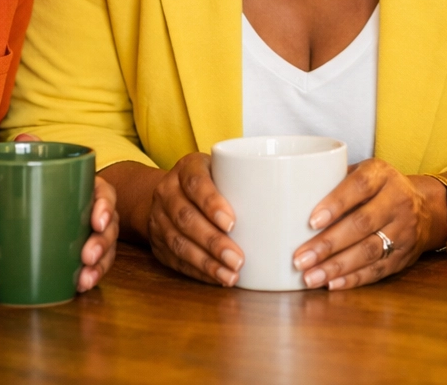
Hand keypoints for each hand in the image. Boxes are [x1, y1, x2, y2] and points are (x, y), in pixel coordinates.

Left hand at [12, 134, 119, 292]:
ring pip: (107, 248)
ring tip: (85, 277)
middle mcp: (97, 211)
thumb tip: (22, 137)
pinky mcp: (87, 254)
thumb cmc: (48, 182)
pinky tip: (82, 286)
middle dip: (102, 241)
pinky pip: (97, 265)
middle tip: (88, 255)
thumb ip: (35, 151)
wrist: (47, 203)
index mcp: (91, 188)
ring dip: (100, 263)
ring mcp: (94, 234)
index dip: (105, 206)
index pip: (105, 193)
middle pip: (109, 225)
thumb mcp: (44, 165)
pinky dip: (93, 276)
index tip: (97, 219)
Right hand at [146, 152, 242, 287]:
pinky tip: (218, 278)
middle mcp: (167, 192)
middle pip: (186, 218)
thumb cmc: (213, 179)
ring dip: (206, 262)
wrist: (171, 191)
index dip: (212, 203)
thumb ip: (246, 179)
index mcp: (186, 168)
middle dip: (212, 241)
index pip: (196, 183)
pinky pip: (176, 260)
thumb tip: (288, 200)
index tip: (233, 223)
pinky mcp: (158, 243)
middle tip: (238, 259)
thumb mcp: (223, 169)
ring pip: (179, 243)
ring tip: (231, 275)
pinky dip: (198, 272)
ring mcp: (158, 219)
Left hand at [291, 159, 434, 290]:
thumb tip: (289, 199)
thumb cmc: (377, 188)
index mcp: (382, 175)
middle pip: (362, 224)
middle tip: (300, 258)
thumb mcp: (363, 172)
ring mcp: (404, 230)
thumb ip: (334, 180)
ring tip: (309, 277)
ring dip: (337, 266)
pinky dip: (353, 279)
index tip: (312, 220)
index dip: (336, 203)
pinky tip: (332, 284)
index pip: (359, 186)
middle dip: (328, 244)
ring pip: (369, 251)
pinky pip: (377, 270)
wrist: (425, 208)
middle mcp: (397, 201)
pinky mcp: (404, 256)